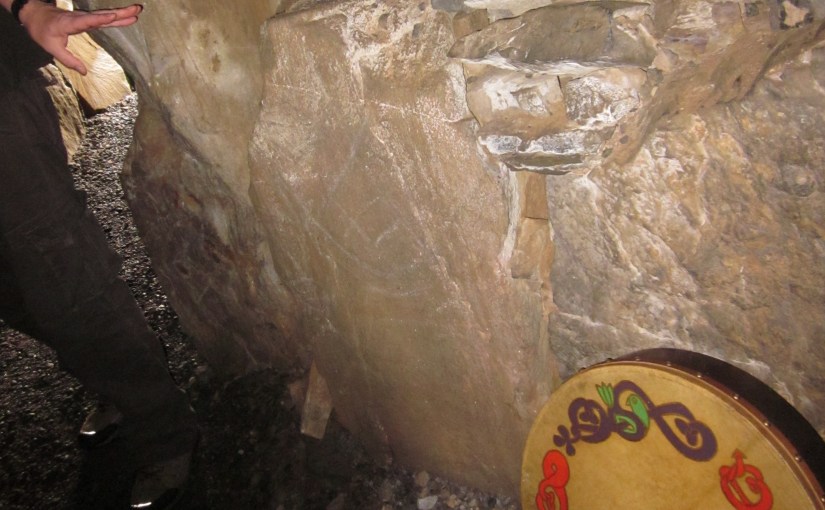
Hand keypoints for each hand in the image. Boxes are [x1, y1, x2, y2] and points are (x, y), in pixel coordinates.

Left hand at [19, 2, 141, 74]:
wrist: (35, 14)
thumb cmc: (42, 31)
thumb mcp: (51, 47)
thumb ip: (68, 60)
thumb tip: (84, 72)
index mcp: (70, 23)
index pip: (87, 21)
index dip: (100, 19)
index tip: (112, 16)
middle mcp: (80, 17)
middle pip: (102, 15)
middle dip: (119, 12)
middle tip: (136, 9)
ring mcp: (85, 16)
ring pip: (106, 14)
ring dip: (122, 12)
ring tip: (138, 11)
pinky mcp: (88, 18)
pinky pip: (104, 17)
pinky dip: (117, 16)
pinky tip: (128, 17)